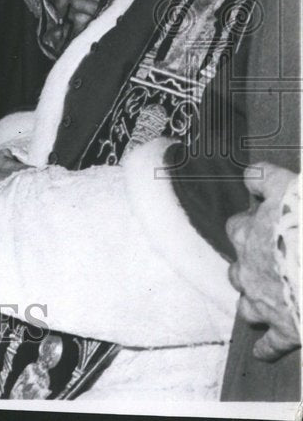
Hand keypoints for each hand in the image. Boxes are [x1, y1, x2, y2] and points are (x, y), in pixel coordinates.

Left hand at [226, 163, 299, 360]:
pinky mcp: (285, 329)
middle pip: (238, 267)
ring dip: (254, 303)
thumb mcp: (288, 187)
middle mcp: (248, 268)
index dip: (253, 225)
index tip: (264, 224)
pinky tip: (263, 351)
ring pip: (247, 305)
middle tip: (271, 263)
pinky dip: (267, 347)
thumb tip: (250, 175)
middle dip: (252, 266)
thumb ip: (265, 178)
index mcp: (248, 233)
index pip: (238, 226)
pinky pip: (270, 343)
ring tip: (264, 302)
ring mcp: (264, 301)